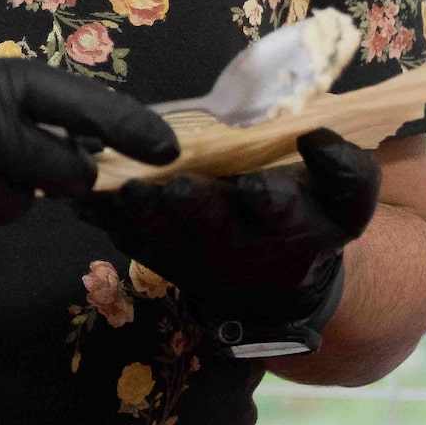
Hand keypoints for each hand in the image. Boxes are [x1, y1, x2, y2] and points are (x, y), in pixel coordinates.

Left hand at [74, 128, 379, 354]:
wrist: (275, 286)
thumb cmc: (308, 220)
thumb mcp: (344, 202)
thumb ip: (345, 170)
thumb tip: (317, 137)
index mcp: (288, 225)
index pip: (280, 211)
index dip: (268, 200)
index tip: (254, 187)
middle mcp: (236, 246)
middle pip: (211, 227)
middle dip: (193, 208)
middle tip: (174, 187)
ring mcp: (190, 255)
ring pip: (160, 235)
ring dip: (138, 211)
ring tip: (118, 186)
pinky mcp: (154, 255)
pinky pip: (124, 237)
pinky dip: (102, 216)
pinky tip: (80, 194)